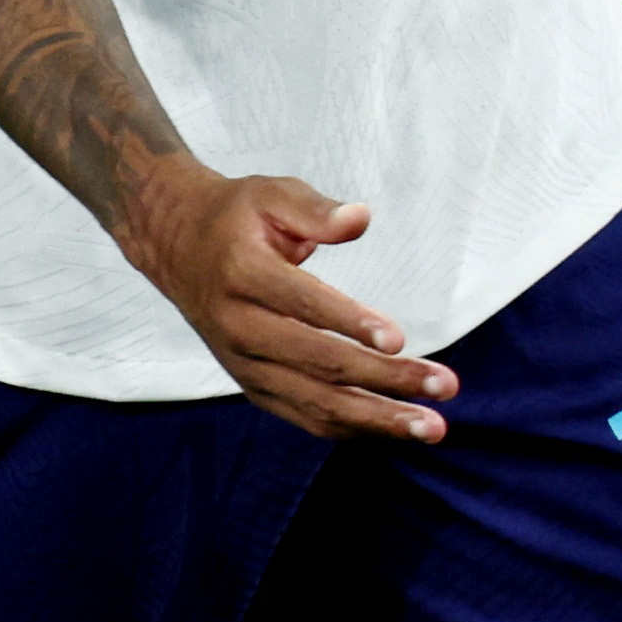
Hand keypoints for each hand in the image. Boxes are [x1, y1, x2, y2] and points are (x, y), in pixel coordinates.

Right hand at [114, 163, 456, 443]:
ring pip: (315, 402)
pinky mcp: (252, 385)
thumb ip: (314, 209)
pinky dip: (352, 427)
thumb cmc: (237, 217)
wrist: (177, 247)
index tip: (399, 339)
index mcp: (241, 273)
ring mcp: (243, 364)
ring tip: (432, 426)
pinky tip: (396, 428)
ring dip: (377, 418)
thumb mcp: (270, 194)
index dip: (350, 322)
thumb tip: (360, 219)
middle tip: (444, 385)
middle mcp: (238, 326)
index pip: (302, 303)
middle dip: (385, 379)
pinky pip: (305, 416)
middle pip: (318, 362)